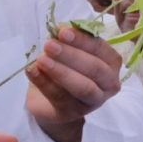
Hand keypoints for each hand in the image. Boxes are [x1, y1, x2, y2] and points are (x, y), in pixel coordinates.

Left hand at [26, 26, 121, 141]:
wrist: (49, 100)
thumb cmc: (64, 67)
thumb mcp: (67, 51)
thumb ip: (67, 40)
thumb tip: (59, 28)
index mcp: (110, 63)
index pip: (100, 49)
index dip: (81, 40)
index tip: (61, 31)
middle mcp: (108, 83)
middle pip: (94, 69)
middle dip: (71, 55)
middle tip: (49, 45)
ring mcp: (92, 101)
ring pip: (82, 87)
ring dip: (60, 71)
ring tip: (41, 60)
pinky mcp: (73, 112)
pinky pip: (59, 97)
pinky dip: (44, 83)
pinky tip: (32, 71)